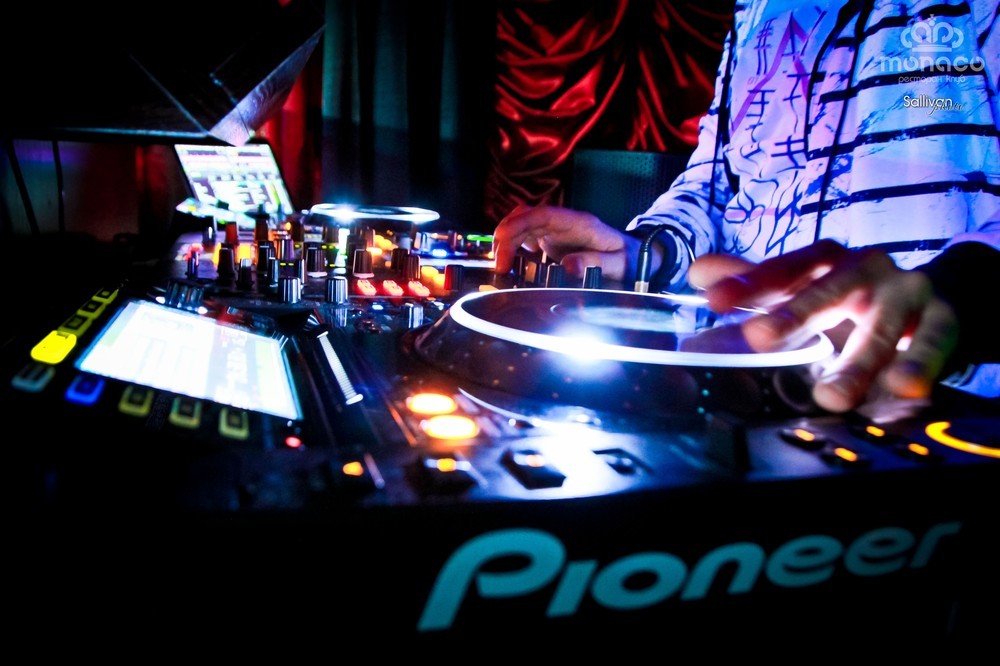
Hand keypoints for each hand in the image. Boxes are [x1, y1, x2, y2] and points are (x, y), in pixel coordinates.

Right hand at [492, 204, 639, 279]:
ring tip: (503, 266)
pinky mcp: (553, 240)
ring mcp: (557, 230)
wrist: (636, 256)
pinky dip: (515, 247)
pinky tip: (515, 263)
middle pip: (525, 218)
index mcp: (579, 223)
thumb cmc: (629, 259)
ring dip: (507, 242)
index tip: (505, 247)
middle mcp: (564, 223)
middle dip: (505, 237)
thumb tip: (569, 265)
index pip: (542, 214)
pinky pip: (527, 236)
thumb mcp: (619, 264)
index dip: (518, 226)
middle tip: (501, 265)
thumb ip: (595, 263)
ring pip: (522, 225)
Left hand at [688, 240, 958, 412]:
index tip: (715, 300)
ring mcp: (906, 291)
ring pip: (880, 325)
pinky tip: (902, 386)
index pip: (786, 268)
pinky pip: (933, 340)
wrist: (931, 297)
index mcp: (826, 261)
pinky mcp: (943, 318)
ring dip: (856, 361)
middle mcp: (864, 269)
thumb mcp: (805, 289)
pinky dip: (918, 362)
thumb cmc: (852, 296)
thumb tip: (700, 273)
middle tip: (759, 339)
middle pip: (828, 290)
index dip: (750, 283)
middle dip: (794, 314)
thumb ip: (755, 286)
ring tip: (831, 396)